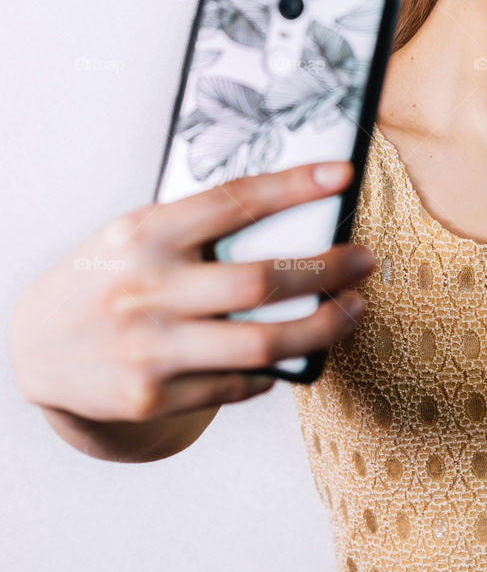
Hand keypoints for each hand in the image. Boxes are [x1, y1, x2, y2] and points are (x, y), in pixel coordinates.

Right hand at [10, 160, 373, 422]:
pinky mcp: (154, 396)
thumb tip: (290, 215)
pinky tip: (293, 352)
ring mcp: (151, 349)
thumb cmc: (104, 276)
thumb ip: (196, 227)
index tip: (341, 175)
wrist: (37, 347)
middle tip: (365, 260)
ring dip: (322, 326)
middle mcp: (147, 290)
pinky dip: (275, 368)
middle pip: (260, 282)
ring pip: (262, 344)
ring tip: (352, 309)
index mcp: (143, 233)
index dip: (294, 186)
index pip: (232, 201)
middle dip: (327, 270)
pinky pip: (239, 384)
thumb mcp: (135, 233)